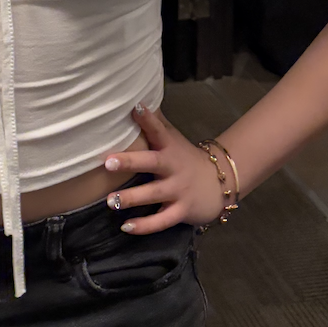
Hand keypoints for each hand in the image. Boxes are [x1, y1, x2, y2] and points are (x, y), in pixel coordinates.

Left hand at [100, 103, 228, 234]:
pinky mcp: (181, 211)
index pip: (159, 129)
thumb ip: (155, 124)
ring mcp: (178, 190)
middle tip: (107, 162)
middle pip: (151, 163)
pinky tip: (125, 227)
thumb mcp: (173, 139)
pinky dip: (144, 226)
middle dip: (130, 162)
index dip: (147, 118)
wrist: (220, 183)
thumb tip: (133, 99)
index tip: (135, 107)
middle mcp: (174, 167)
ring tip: (110, 201)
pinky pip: (161, 221)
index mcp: (170, 147)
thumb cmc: (185, 158)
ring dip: (131, 198)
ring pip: (153, 194)